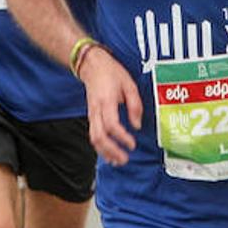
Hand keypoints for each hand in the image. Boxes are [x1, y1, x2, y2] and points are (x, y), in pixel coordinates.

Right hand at [78, 48, 142, 166]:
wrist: (92, 66)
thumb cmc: (111, 73)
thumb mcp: (129, 84)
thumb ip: (135, 105)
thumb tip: (136, 125)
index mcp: (106, 101)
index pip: (111, 124)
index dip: (121, 137)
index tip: (132, 144)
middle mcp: (96, 110)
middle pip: (99, 136)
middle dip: (111, 151)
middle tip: (124, 159)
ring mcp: (91, 114)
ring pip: (94, 138)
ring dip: (105, 152)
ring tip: (117, 161)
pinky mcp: (91, 116)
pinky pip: (93, 135)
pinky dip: (101, 147)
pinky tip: (109, 154)